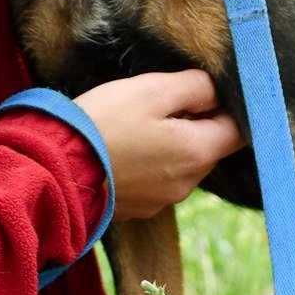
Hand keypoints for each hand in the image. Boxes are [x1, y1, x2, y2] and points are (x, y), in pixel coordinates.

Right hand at [74, 70, 243, 220]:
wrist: (54, 169)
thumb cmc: (105, 123)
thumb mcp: (152, 89)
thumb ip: (194, 86)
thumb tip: (216, 90)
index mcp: (197, 152)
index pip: (240, 131)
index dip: (229, 107)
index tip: (208, 90)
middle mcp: (187, 183)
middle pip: (210, 147)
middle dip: (198, 123)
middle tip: (166, 100)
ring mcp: (162, 200)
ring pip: (183, 164)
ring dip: (173, 142)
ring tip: (140, 122)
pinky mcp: (138, 208)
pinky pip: (158, 179)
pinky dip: (152, 161)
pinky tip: (126, 145)